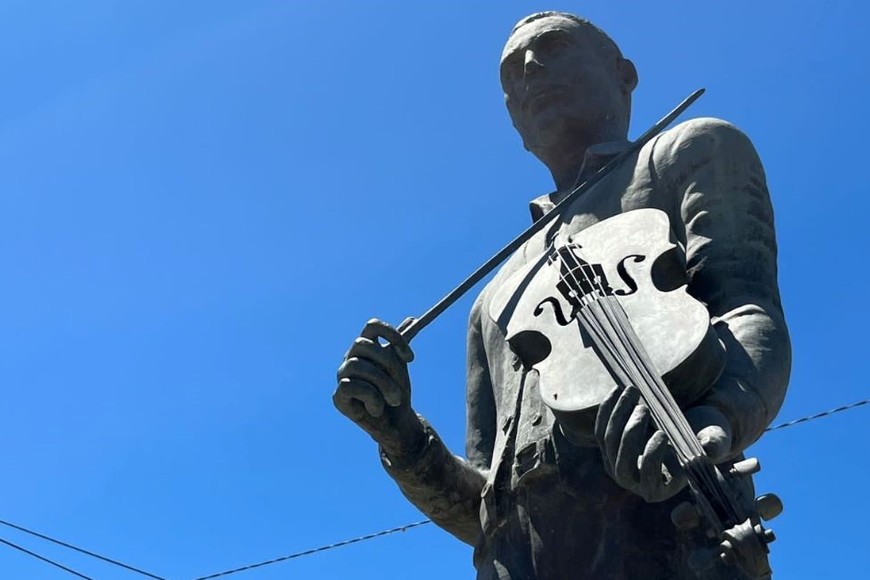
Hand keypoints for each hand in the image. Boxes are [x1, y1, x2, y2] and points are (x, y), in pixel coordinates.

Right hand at [334, 318, 422, 455]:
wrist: (396, 424)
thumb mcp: (400, 367)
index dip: (391, 335)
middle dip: (387, 363)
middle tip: (402, 382)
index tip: (410, 357)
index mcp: (365, 347)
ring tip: (394, 399)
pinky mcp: (338, 396)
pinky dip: (371, 398)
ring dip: (383, 384)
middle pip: (362, 343)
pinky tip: (377, 408)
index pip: (372, 325)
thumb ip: (400, 345)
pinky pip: (350, 385)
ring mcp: (342, 376)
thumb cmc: (396, 393)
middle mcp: (350, 357)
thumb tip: (411, 319)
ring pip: (357, 365)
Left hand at [594, 386, 732, 502]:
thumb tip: (709, 446)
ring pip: (608, 442)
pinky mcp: (607, 446)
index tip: (662, 434)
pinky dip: (608, 410)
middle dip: (630, 434)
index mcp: (658, 488)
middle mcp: (632, 481)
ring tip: (633, 392)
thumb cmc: (701, 440)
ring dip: (618, 415)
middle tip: (645, 409)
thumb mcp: (713, 442)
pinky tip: (617, 390)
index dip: (652, 458)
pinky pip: (601, 428)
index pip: (649, 479)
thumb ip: (714, 445)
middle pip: (622, 461)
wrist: (683, 430)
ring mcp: (615, 463)